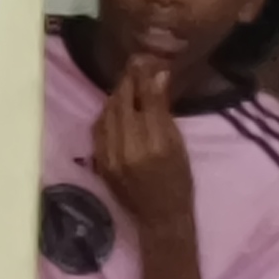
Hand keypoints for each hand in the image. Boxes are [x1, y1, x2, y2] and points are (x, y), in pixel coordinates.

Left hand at [90, 55, 198, 244]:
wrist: (160, 217)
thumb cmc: (179, 182)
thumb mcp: (180, 147)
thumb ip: (165, 112)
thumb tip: (159, 76)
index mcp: (159, 144)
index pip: (147, 100)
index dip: (145, 77)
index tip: (145, 61)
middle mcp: (132, 148)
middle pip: (124, 103)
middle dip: (128, 82)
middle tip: (133, 67)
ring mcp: (112, 156)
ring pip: (108, 113)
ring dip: (116, 95)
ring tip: (125, 85)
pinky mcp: (100, 162)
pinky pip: (98, 128)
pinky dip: (106, 114)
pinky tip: (114, 107)